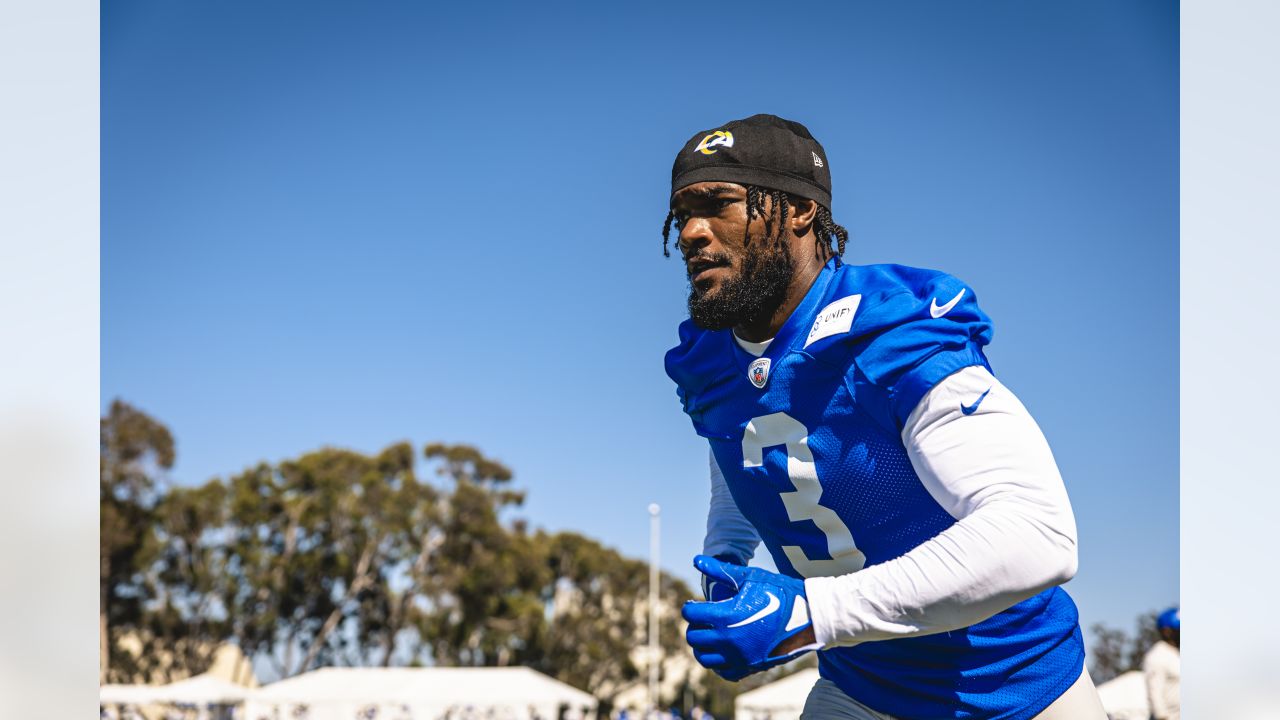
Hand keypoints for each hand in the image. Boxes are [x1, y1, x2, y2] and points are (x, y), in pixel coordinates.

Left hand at [682, 555, 821, 680]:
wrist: (809, 617)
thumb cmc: (779, 593)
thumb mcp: (750, 578)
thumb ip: (720, 571)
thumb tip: (696, 559)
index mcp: (727, 616)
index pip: (691, 615)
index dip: (690, 607)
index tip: (696, 604)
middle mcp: (729, 640)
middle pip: (694, 638)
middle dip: (694, 626)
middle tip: (703, 619)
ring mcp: (740, 656)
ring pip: (704, 658)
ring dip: (702, 646)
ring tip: (710, 634)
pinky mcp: (750, 667)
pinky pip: (723, 672)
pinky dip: (718, 663)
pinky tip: (724, 650)